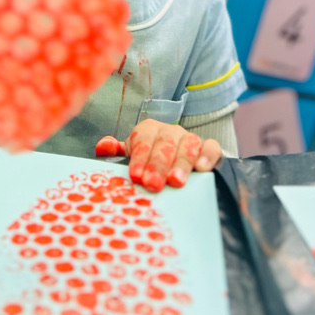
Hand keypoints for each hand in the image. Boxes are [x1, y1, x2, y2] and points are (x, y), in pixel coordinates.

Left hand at [95, 119, 222, 191]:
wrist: (174, 164)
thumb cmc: (148, 161)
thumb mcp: (131, 155)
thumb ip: (117, 152)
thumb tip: (102, 147)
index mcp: (149, 130)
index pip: (144, 139)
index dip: (140, 157)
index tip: (136, 176)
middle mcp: (170, 131)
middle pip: (165, 143)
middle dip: (158, 164)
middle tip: (152, 184)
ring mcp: (190, 139)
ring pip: (188, 145)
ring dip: (181, 163)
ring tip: (175, 182)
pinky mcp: (209, 149)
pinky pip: (211, 147)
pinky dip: (208, 156)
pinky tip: (202, 169)